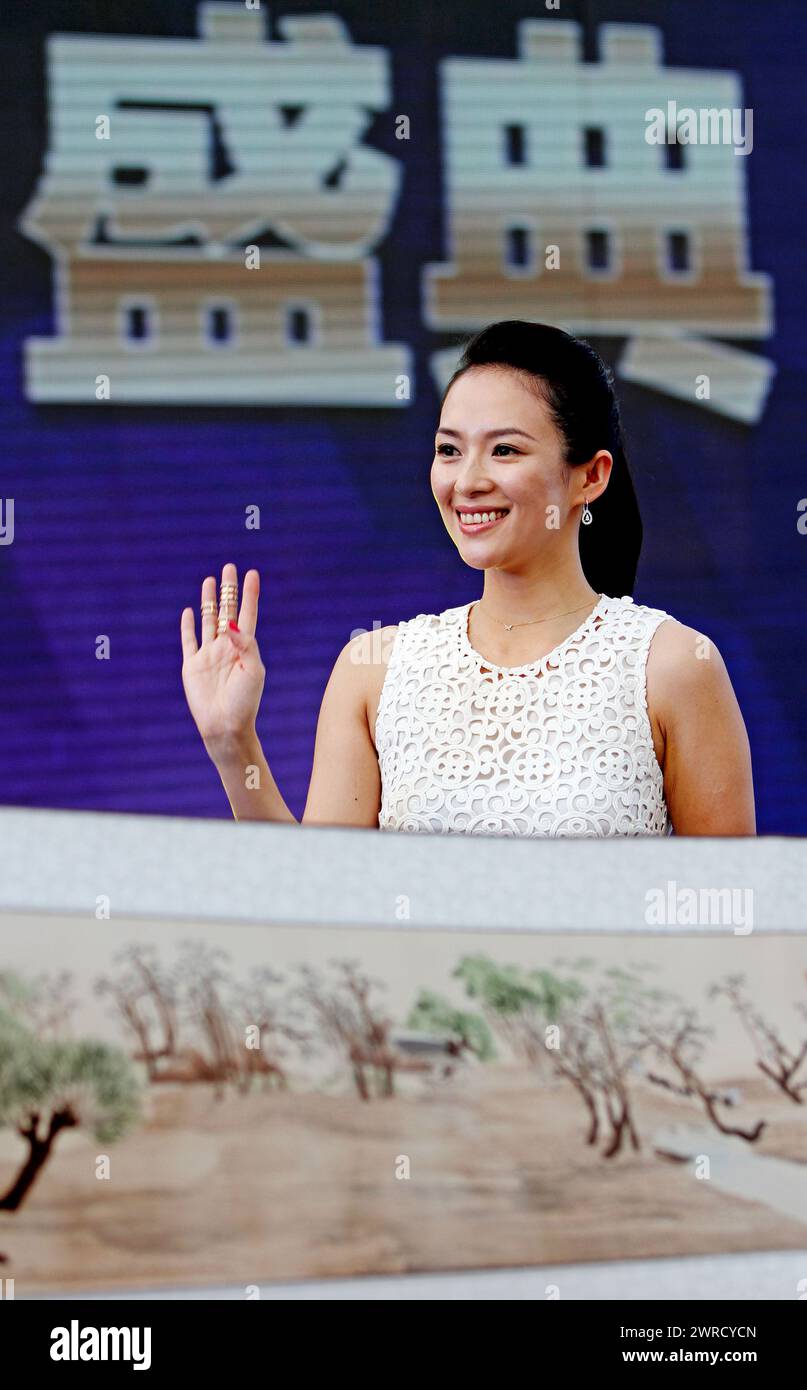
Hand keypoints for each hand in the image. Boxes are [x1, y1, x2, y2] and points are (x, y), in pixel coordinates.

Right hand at [180, 564, 264, 757]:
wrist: (225, 726)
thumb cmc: (245, 702)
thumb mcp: (253, 671)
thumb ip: (245, 645)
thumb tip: (231, 624)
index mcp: (245, 647)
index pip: (247, 614)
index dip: (250, 594)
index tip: (252, 573)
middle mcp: (226, 647)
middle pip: (227, 611)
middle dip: (228, 589)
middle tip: (229, 568)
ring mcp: (208, 655)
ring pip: (208, 620)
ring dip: (209, 601)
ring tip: (209, 581)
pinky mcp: (192, 665)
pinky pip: (189, 640)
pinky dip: (188, 625)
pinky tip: (188, 611)